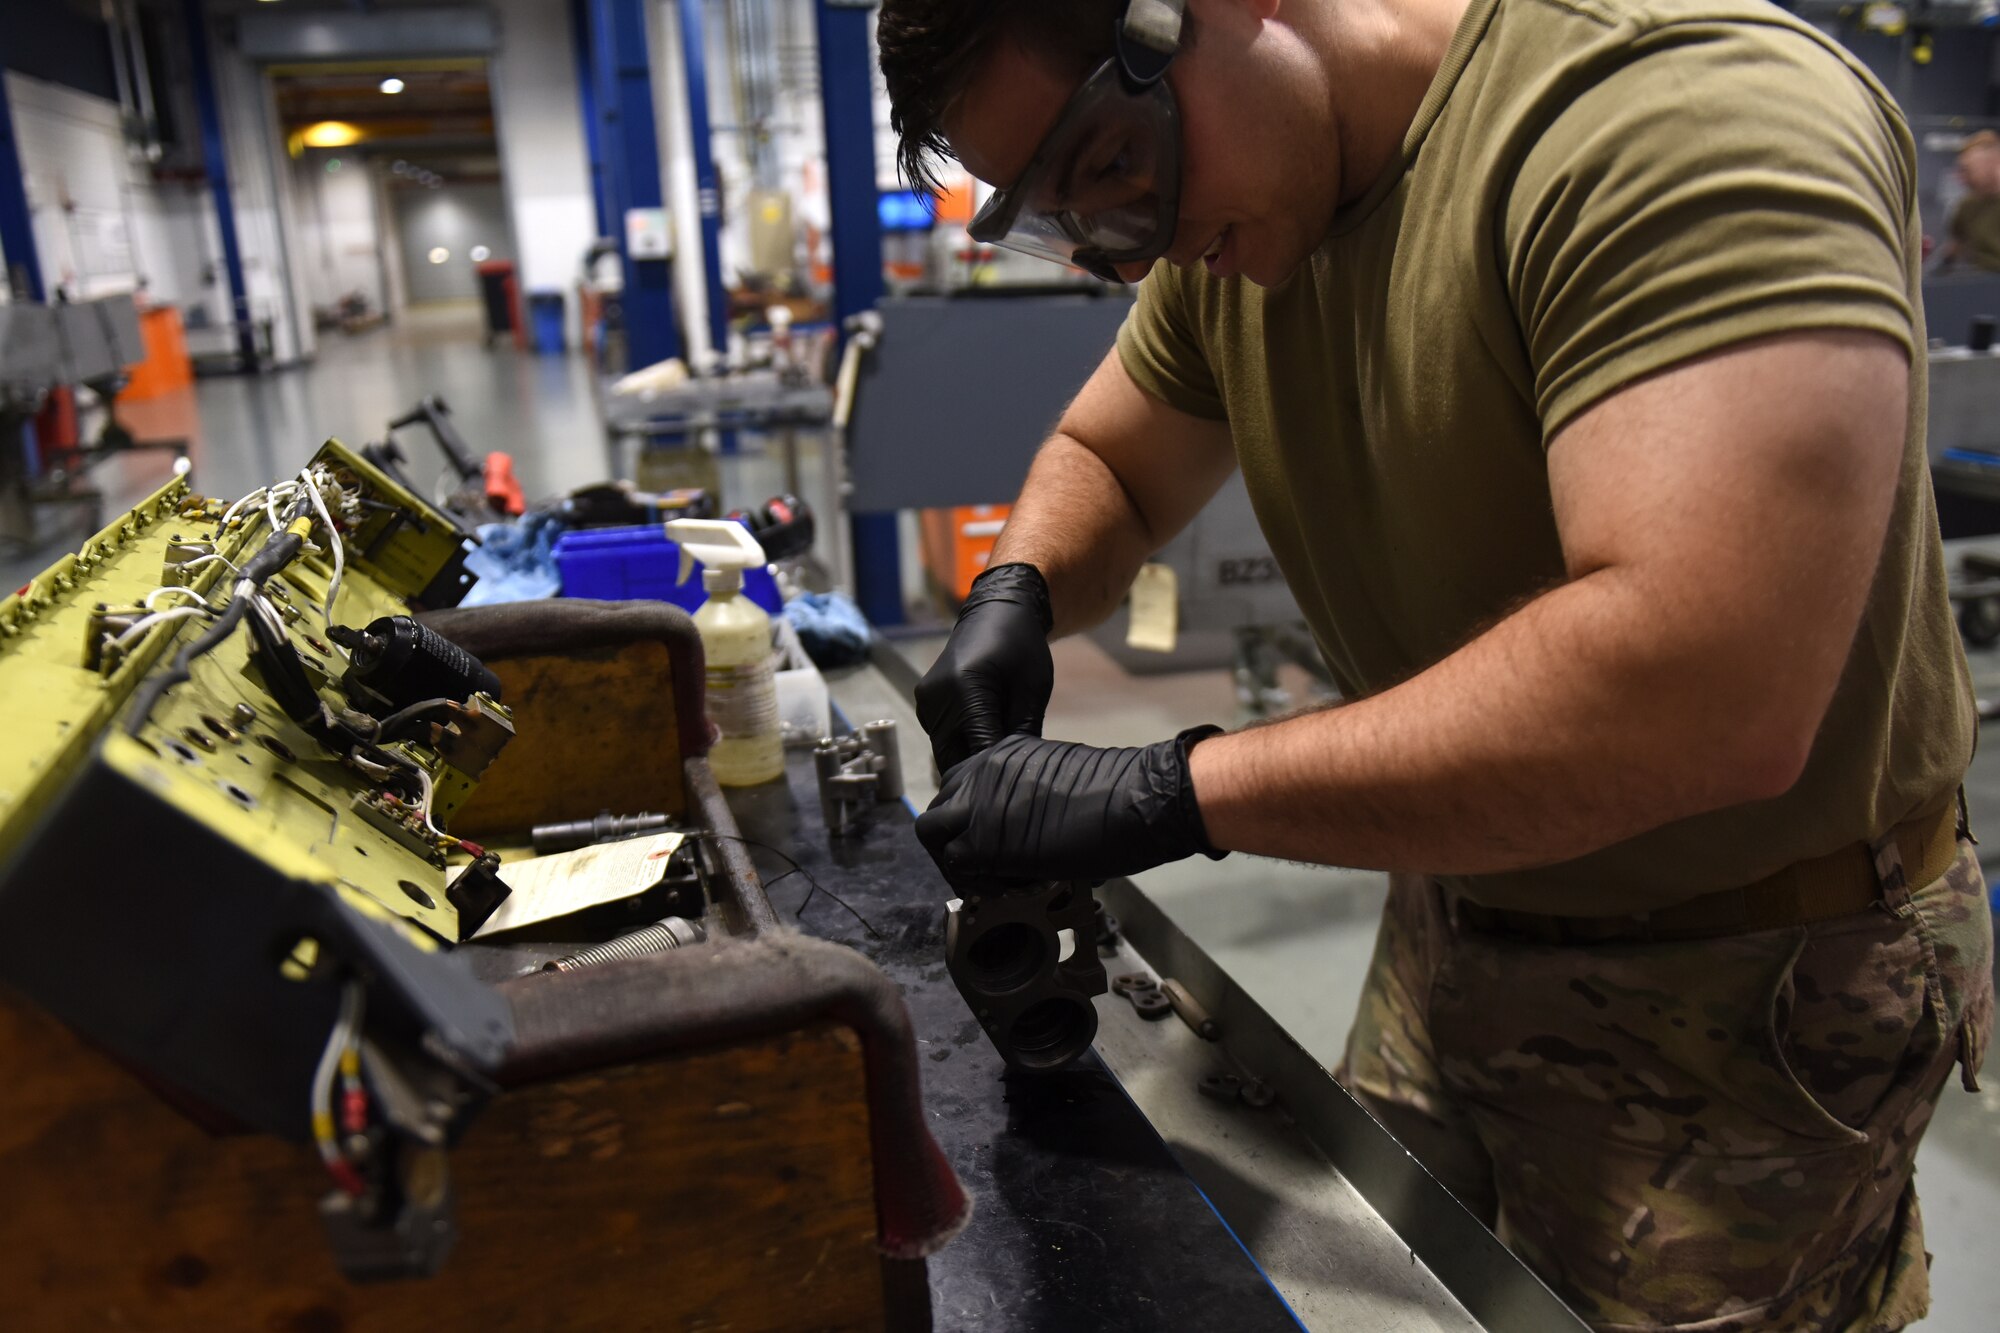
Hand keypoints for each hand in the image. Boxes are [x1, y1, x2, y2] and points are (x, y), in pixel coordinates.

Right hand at [915, 564, 1054, 772]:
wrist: (995, 612)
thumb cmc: (1021, 646)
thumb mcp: (1033, 689)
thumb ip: (1024, 732)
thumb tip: (1024, 772)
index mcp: (965, 689)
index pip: (979, 749)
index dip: (997, 773)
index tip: (1016, 790)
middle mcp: (937, 698)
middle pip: (954, 758)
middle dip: (979, 775)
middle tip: (1007, 787)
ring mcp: (926, 701)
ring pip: (946, 752)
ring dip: (969, 761)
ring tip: (998, 767)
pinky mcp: (925, 704)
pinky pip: (942, 738)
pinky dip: (961, 746)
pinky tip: (985, 745)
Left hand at [915, 728, 1227, 884]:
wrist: (1137, 801)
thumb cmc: (1120, 795)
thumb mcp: (1063, 782)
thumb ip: (1033, 798)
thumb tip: (1029, 836)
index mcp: (1005, 751)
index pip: (962, 784)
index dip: (970, 818)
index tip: (992, 842)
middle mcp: (984, 769)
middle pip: (941, 805)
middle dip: (954, 839)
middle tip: (986, 868)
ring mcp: (979, 801)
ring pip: (932, 833)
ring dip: (955, 861)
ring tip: (993, 882)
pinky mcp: (982, 838)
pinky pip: (955, 865)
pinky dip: (975, 882)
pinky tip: (1008, 889)